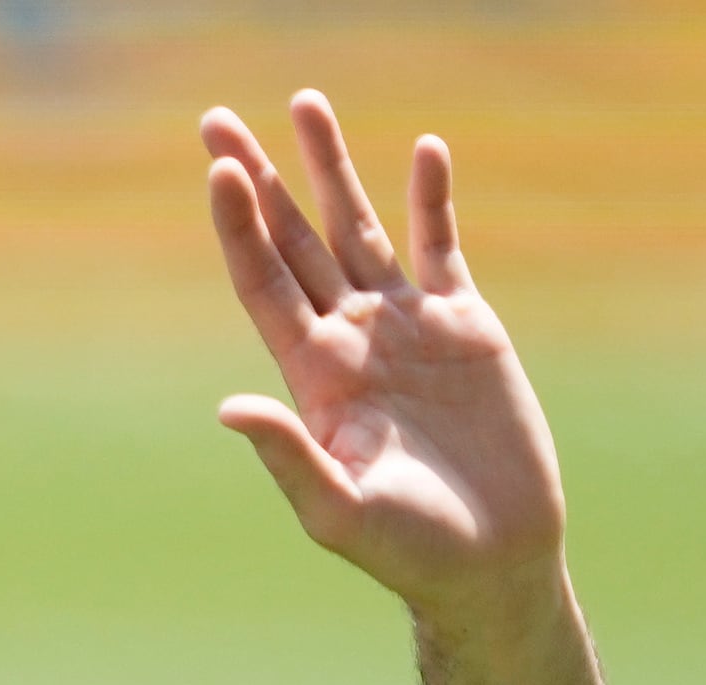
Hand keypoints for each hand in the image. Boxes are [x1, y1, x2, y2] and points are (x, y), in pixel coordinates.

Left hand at [203, 92, 566, 625]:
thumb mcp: (338, 510)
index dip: (239, 226)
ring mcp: (405, 326)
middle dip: (258, 179)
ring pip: (358, 227)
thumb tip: (228, 408)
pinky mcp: (465, 325)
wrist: (489, 560)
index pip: (262, 283)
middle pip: (293, 240)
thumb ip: (288, 455)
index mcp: (312, 377)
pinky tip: (424, 150)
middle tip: (215, 119)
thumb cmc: (408, 551)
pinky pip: (441, 246)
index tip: (218, 170)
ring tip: (303, 103)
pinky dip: (433, 199)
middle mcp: (349, 339)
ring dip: (330, 167)